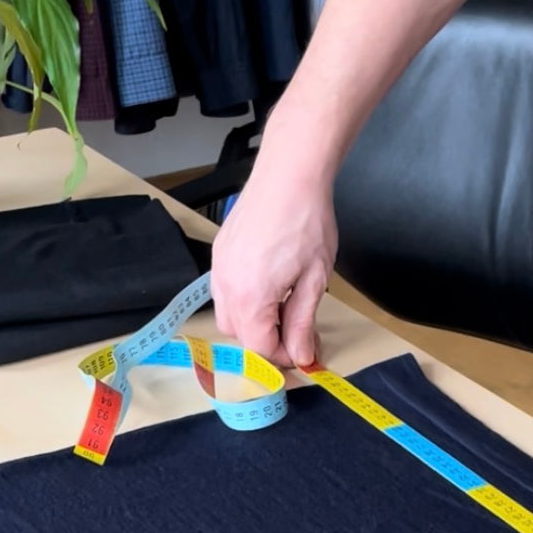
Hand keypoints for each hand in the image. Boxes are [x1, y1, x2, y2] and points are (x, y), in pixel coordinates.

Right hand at [210, 154, 336, 368]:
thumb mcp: (313, 280)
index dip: (283, 358)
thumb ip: (302, 323)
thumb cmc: (305, 220)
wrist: (289, 175)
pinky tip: (267, 287)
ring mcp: (219, 269)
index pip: (259, 348)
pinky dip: (243, 301)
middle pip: (240, 336)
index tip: (302, 353)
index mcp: (250, 298)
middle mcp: (226, 286)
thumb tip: (301, 355)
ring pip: (228, 316)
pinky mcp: (219, 254)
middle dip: (267, 341)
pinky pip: (224, 292)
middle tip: (296, 333)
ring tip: (282, 308)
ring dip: (252, 323)